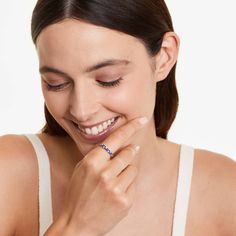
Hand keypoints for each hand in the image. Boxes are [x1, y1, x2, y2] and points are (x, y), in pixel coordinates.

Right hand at [57, 117, 147, 235]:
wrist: (76, 225)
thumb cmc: (78, 194)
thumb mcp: (82, 169)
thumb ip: (99, 155)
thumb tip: (121, 144)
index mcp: (92, 162)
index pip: (116, 139)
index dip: (130, 127)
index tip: (142, 119)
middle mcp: (105, 173)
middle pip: (129, 153)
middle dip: (129, 152)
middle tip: (126, 155)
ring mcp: (116, 188)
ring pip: (133, 168)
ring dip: (127, 171)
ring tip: (114, 181)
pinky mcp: (125, 202)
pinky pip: (133, 185)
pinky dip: (127, 186)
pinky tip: (116, 193)